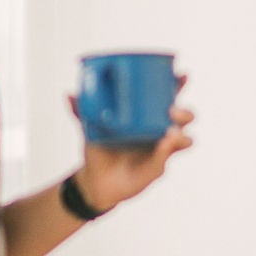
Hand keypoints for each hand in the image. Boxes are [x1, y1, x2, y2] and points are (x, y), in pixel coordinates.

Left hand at [68, 76, 194, 213]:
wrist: (95, 180)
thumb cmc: (98, 148)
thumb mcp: (89, 127)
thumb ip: (82, 111)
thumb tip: (70, 95)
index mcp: (149, 116)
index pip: (169, 98)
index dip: (178, 86)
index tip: (182, 75)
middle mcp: (160, 131)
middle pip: (185, 118)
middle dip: (184, 111)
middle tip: (171, 110)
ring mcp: (161, 150)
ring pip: (184, 140)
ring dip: (182, 134)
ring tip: (170, 131)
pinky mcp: (157, 167)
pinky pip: (165, 158)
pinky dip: (165, 151)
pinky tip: (163, 144)